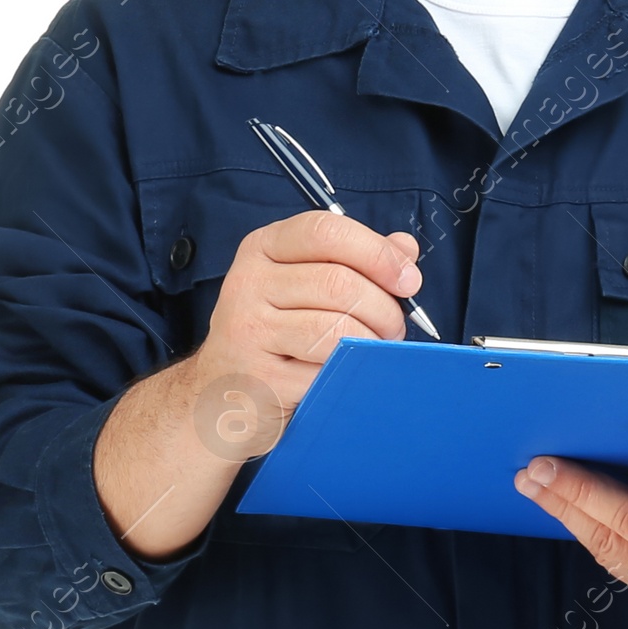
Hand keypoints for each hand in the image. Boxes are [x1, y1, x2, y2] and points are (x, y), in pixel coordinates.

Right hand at [96, 209, 424, 561]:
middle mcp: (247, 282)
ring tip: (373, 351)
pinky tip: (340, 375)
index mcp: (263, 248)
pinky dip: (347, 374)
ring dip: (373, 343)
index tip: (408, 279)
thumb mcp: (305, 285)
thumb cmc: (275, 336)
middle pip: (339, 282)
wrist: (219, 396)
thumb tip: (405, 247)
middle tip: (393, 329)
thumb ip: (356, 261)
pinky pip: (326, 370)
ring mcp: (247, 330)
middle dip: (384, 309)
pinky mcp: (258, 376)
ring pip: (338, 328)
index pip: (325, 231)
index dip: (377, 253)